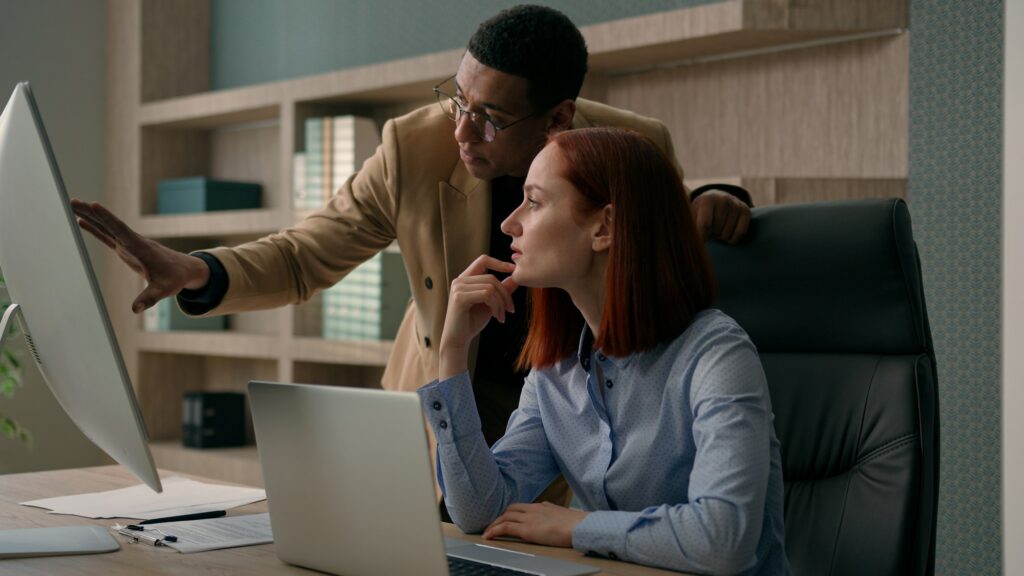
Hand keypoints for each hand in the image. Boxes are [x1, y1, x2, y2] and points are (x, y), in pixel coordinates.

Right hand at [71, 199, 210, 312]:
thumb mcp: (164, 290)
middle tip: (73, 201)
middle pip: (109, 224)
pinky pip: (107, 236)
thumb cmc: (175, 279)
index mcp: (140, 248)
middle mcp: (133, 242)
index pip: (121, 230)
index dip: (107, 218)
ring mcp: (129, 244)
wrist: (184, 269)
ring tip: (73, 205)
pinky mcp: (126, 248)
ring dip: (90, 216)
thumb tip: (135, 309)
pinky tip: (82, 221)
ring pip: (107, 227)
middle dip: (92, 213)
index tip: (93, 205)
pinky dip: (95, 228)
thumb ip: (149, 299)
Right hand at [438, 255, 517, 378]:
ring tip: (501, 316)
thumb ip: (501, 289)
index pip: (483, 260)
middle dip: (505, 294)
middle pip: (492, 277)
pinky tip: (496, 316)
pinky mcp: (459, 297)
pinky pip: (487, 295)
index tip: (514, 269)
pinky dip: (496, 306)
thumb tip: (515, 277)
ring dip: (501, 303)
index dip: (499, 263)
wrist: (459, 340)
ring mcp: (458, 288)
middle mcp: (459, 280)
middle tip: (510, 309)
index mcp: (465, 278)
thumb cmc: (473, 321)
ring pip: (491, 286)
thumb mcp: (491, 303)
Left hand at [482, 502, 588, 547]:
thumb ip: (554, 516)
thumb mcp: (564, 516)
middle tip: (494, 526)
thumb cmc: (577, 525)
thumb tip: (554, 521)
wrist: (580, 526)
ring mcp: (529, 518)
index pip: (522, 506)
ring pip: (505, 517)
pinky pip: (505, 527)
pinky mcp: (527, 529)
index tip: (506, 518)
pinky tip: (489, 536)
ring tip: (488, 533)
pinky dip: (494, 530)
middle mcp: (534, 509)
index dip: (512, 513)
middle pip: (511, 509)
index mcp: (543, 506)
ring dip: (494, 524)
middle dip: (501, 517)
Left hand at [692, 190, 750, 244]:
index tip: (699, 242)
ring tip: (716, 231)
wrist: (715, 198)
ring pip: (727, 233)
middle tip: (708, 231)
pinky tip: (727, 236)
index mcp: (707, 200)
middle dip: (711, 235)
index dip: (702, 237)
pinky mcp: (745, 210)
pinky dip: (733, 239)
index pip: (705, 225)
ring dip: (721, 238)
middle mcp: (723, 199)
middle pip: (716, 230)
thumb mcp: (692, 215)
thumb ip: (691, 228)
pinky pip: (740, 233)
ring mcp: (736, 204)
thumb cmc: (700, 211)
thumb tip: (694, 243)